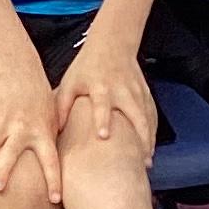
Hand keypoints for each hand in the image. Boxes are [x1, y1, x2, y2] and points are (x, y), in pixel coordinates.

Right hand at [0, 60, 63, 202]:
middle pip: (9, 152)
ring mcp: (1, 122)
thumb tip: (63, 170)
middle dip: (2, 170)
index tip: (55, 199)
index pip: (51, 160)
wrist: (21, 72)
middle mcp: (21, 128)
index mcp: (43, 132)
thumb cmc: (42, 102)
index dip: (53, 180)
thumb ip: (53, 144)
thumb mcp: (55, 120)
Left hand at [55, 33, 157, 155]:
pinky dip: (153, 134)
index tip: (104, 136)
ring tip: (147, 163)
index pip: (102, 105)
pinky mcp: (146, 95)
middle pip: (136, 115)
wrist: (112, 44)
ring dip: (149, 140)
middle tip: (139, 160)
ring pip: (148, 118)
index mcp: (101, 87)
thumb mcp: (70, 82)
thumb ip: (62, 105)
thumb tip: (55, 131)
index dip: (103, 120)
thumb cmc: (87, 67)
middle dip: (139, 137)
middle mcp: (122, 90)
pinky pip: (153, 116)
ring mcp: (137, 92)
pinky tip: (150, 150)